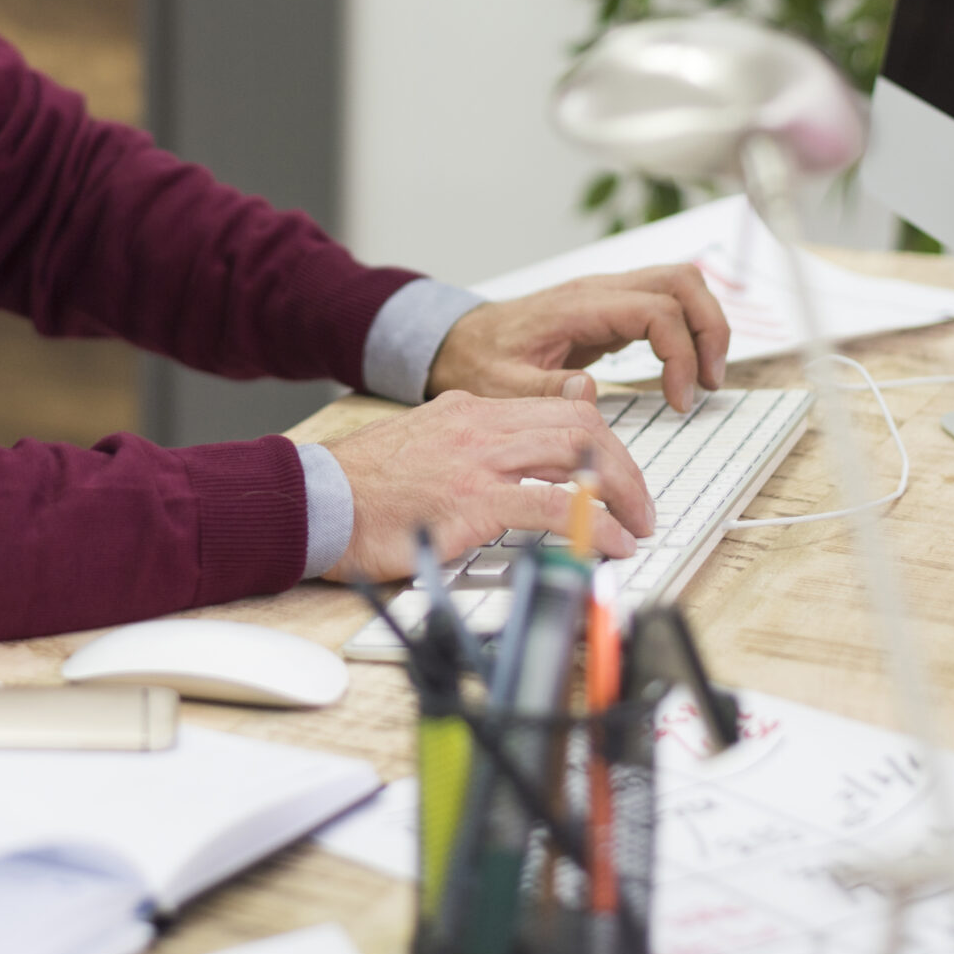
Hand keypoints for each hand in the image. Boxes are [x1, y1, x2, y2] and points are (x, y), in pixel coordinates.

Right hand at [320, 390, 655, 582]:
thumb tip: (507, 472)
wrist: (313, 500)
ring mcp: (477, 460)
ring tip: (637, 524)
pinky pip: (552, 507)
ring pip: (577, 454)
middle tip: (640, 504)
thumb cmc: (359, 489)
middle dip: (622, 465)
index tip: (613, 476)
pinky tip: (611, 544)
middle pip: (579, 426)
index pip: (556, 412)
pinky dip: (593, 524)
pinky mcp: (471, 501)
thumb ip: (466, 448)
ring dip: (620, 491)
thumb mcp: (421, 448)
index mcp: (467, 410)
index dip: (598, 444)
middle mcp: (479, 425)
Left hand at [426, 266, 730, 410]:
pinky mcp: (613, 308)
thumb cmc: (481, 361)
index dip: (679, 354)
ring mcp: (609, 294)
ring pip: (682, 284)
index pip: (656, 311)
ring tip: (704, 379)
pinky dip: (688, 330)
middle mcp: (600, 290)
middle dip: (710, 329)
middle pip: (682, 282)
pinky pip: (667, 303)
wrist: (462, 342)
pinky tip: (683, 372)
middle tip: (709, 383)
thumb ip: (544, 389)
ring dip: (706, 326)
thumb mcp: (502, 386)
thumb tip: (590, 390)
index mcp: (578, 306)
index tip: (679, 400)